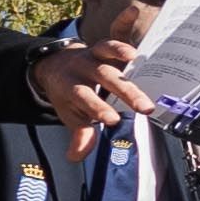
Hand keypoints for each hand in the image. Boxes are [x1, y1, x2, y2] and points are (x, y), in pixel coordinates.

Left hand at [32, 40, 154, 158]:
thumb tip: (77, 156)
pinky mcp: (100, 48)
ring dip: (126, 67)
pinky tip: (135, 55)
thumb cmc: (68, 94)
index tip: (114, 120)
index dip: (99, 109)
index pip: (86, 99)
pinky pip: (110, 44)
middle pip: (105, 78)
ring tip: (141, 70)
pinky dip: (121, 47)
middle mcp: (82, 70)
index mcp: (71, 88)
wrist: (54, 65)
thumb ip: (79, 135)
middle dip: (126, 93)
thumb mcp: (70, 115)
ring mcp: (91, 57)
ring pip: (109, 59)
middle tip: (145, 108)